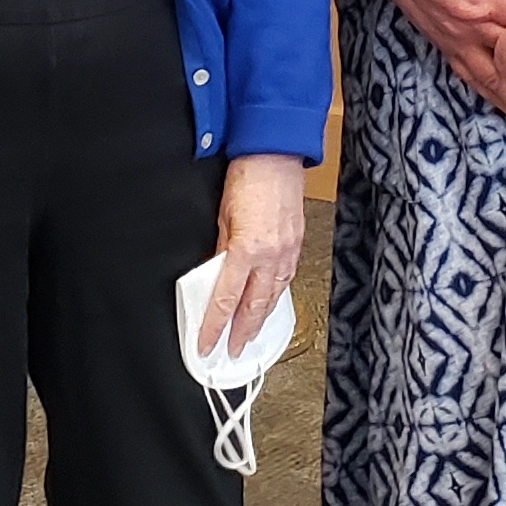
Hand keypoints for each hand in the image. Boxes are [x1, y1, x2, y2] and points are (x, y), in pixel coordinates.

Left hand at [197, 154, 306, 357]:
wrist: (275, 153)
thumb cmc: (247, 176)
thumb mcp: (222, 215)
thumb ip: (220, 249)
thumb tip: (216, 273)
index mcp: (246, 249)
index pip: (226, 300)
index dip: (215, 326)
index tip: (207, 344)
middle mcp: (270, 255)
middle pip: (254, 307)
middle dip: (242, 333)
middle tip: (233, 352)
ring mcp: (288, 251)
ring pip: (274, 296)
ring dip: (261, 319)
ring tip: (251, 335)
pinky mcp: (297, 244)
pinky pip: (286, 278)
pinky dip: (276, 295)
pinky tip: (270, 301)